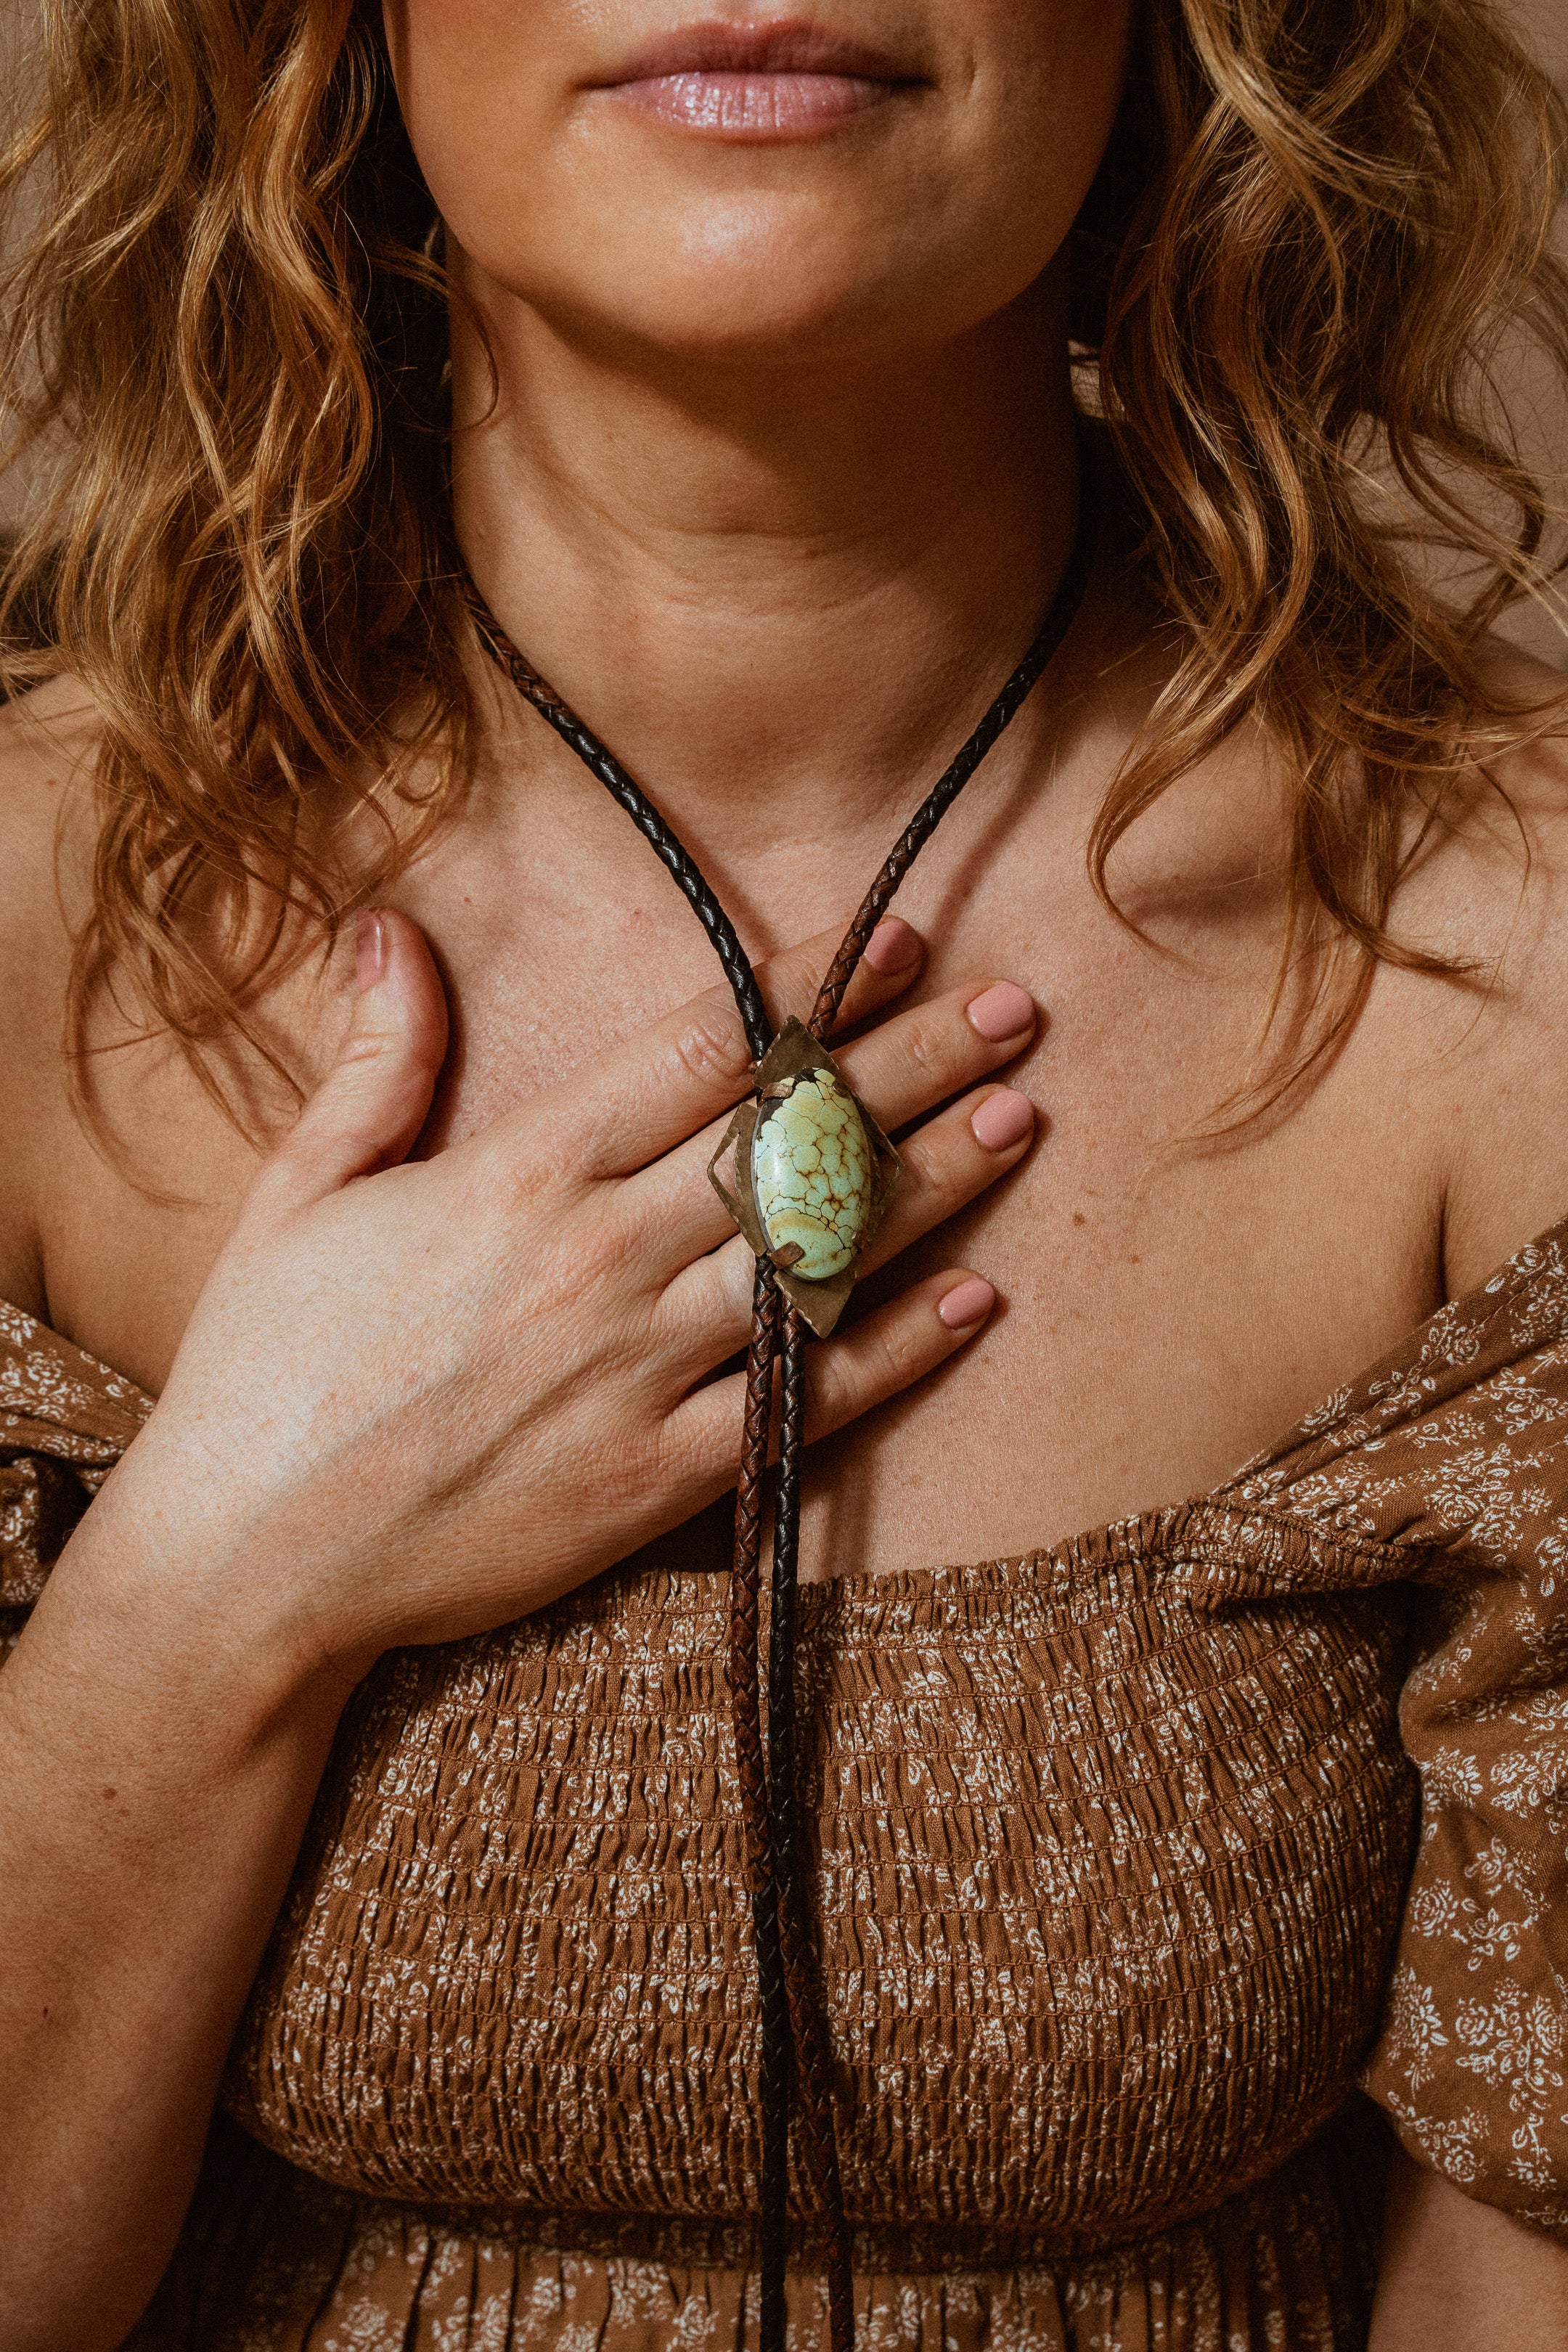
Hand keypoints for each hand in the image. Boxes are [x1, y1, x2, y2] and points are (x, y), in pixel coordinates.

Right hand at [93, 909, 1040, 1691]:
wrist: (250, 1565)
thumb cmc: (265, 1369)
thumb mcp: (298, 1193)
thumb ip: (375, 1062)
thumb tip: (391, 929)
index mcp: (517, 1175)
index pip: (699, 1052)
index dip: (808, 989)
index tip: (895, 939)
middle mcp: (599, 1261)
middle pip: (789, 1140)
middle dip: (910, 1064)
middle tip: (1013, 1006)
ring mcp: (637, 1374)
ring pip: (818, 1257)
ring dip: (929, 1186)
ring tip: (1022, 1121)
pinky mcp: (657, 1481)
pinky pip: (803, 1405)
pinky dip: (894, 1354)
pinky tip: (971, 1301)